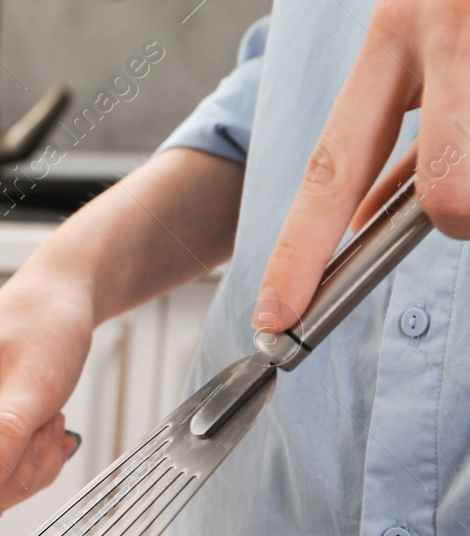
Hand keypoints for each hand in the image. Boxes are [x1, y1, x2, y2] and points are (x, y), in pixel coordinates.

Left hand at [257, 0, 469, 330]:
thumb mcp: (427, 29)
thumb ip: (400, 119)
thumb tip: (368, 215)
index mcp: (396, 34)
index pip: (333, 164)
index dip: (302, 250)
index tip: (274, 317)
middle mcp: (446, 28)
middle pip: (451, 194)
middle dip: (462, 216)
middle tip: (465, 201)